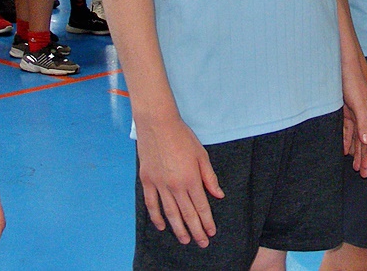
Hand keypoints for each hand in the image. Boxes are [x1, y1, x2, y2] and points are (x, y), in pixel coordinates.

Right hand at [134, 115, 223, 246]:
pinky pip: (151, 204)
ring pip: (170, 213)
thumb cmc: (182, 137)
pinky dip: (156, 217)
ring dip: (178, 229)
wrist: (158, 124)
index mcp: (191, 179)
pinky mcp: (147, 181)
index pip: (201, 207)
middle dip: (196, 231)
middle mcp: (175, 185)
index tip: (211, 232)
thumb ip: (209, 177)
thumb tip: (218, 195)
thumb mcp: (201, 155)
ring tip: (185, 240)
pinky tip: (162, 226)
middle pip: (187, 214)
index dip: (207, 222)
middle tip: (201, 243)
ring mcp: (159, 184)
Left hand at [341, 63, 366, 175]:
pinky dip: (350, 142)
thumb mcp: (358, 102)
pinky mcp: (353, 111)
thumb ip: (364, 123)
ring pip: (364, 138)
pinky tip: (347, 151)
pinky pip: (353, 131)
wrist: (346, 63)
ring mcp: (364, 114)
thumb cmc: (353, 81)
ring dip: (360, 153)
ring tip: (358, 168)